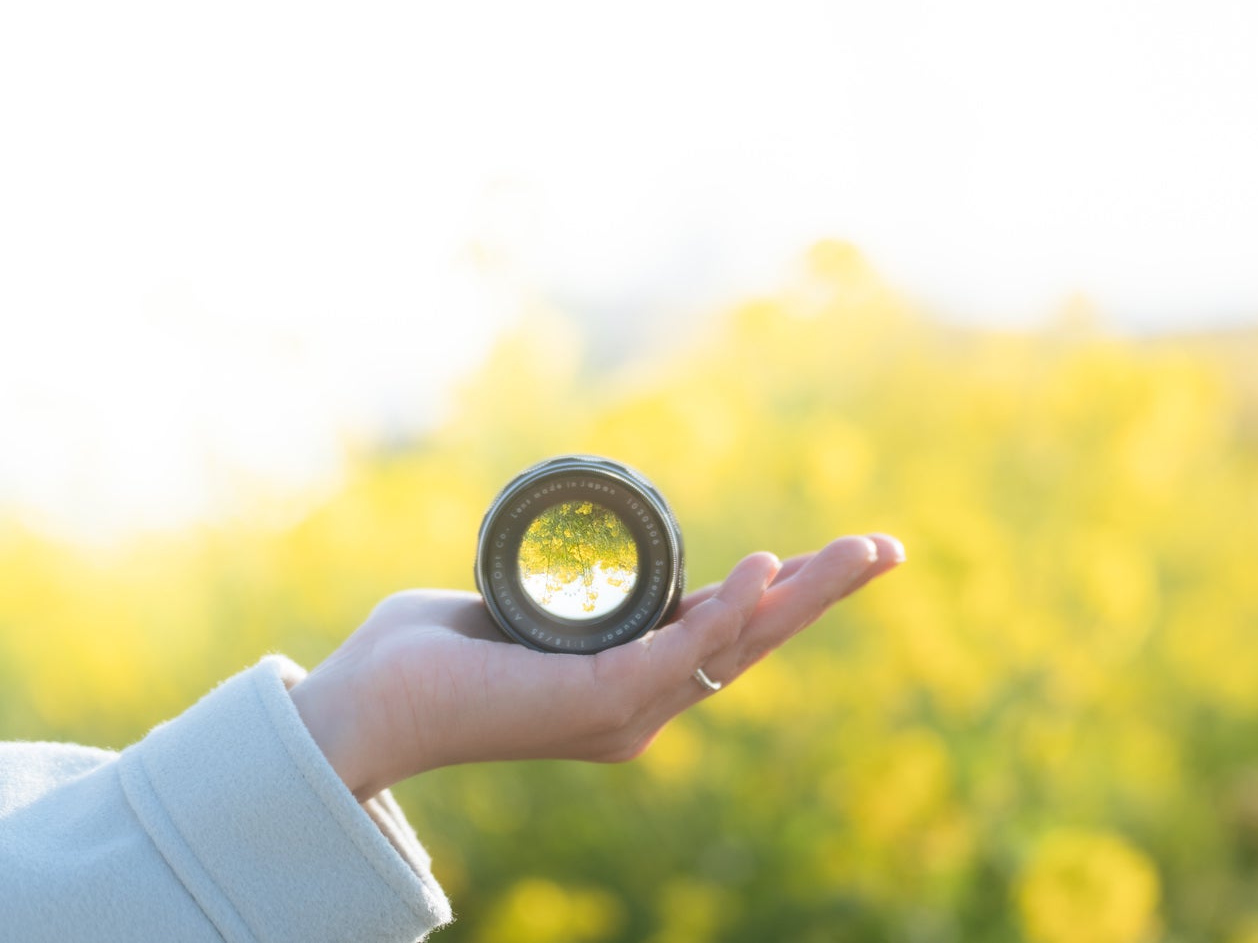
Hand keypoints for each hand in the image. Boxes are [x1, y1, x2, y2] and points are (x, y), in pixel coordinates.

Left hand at [290, 534, 904, 800]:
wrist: (363, 705)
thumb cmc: (430, 654)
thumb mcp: (522, 608)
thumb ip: (560, 589)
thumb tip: (576, 553)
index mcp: (634, 683)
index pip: (731, 633)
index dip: (792, 594)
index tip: (845, 554)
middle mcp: (642, 706)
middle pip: (755, 642)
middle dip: (828, 595)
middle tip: (889, 550)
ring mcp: (623, 712)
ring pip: (734, 646)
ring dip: (802, 596)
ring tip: (857, 551)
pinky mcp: (594, 705)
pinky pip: (677, 652)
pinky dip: (727, 611)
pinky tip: (765, 570)